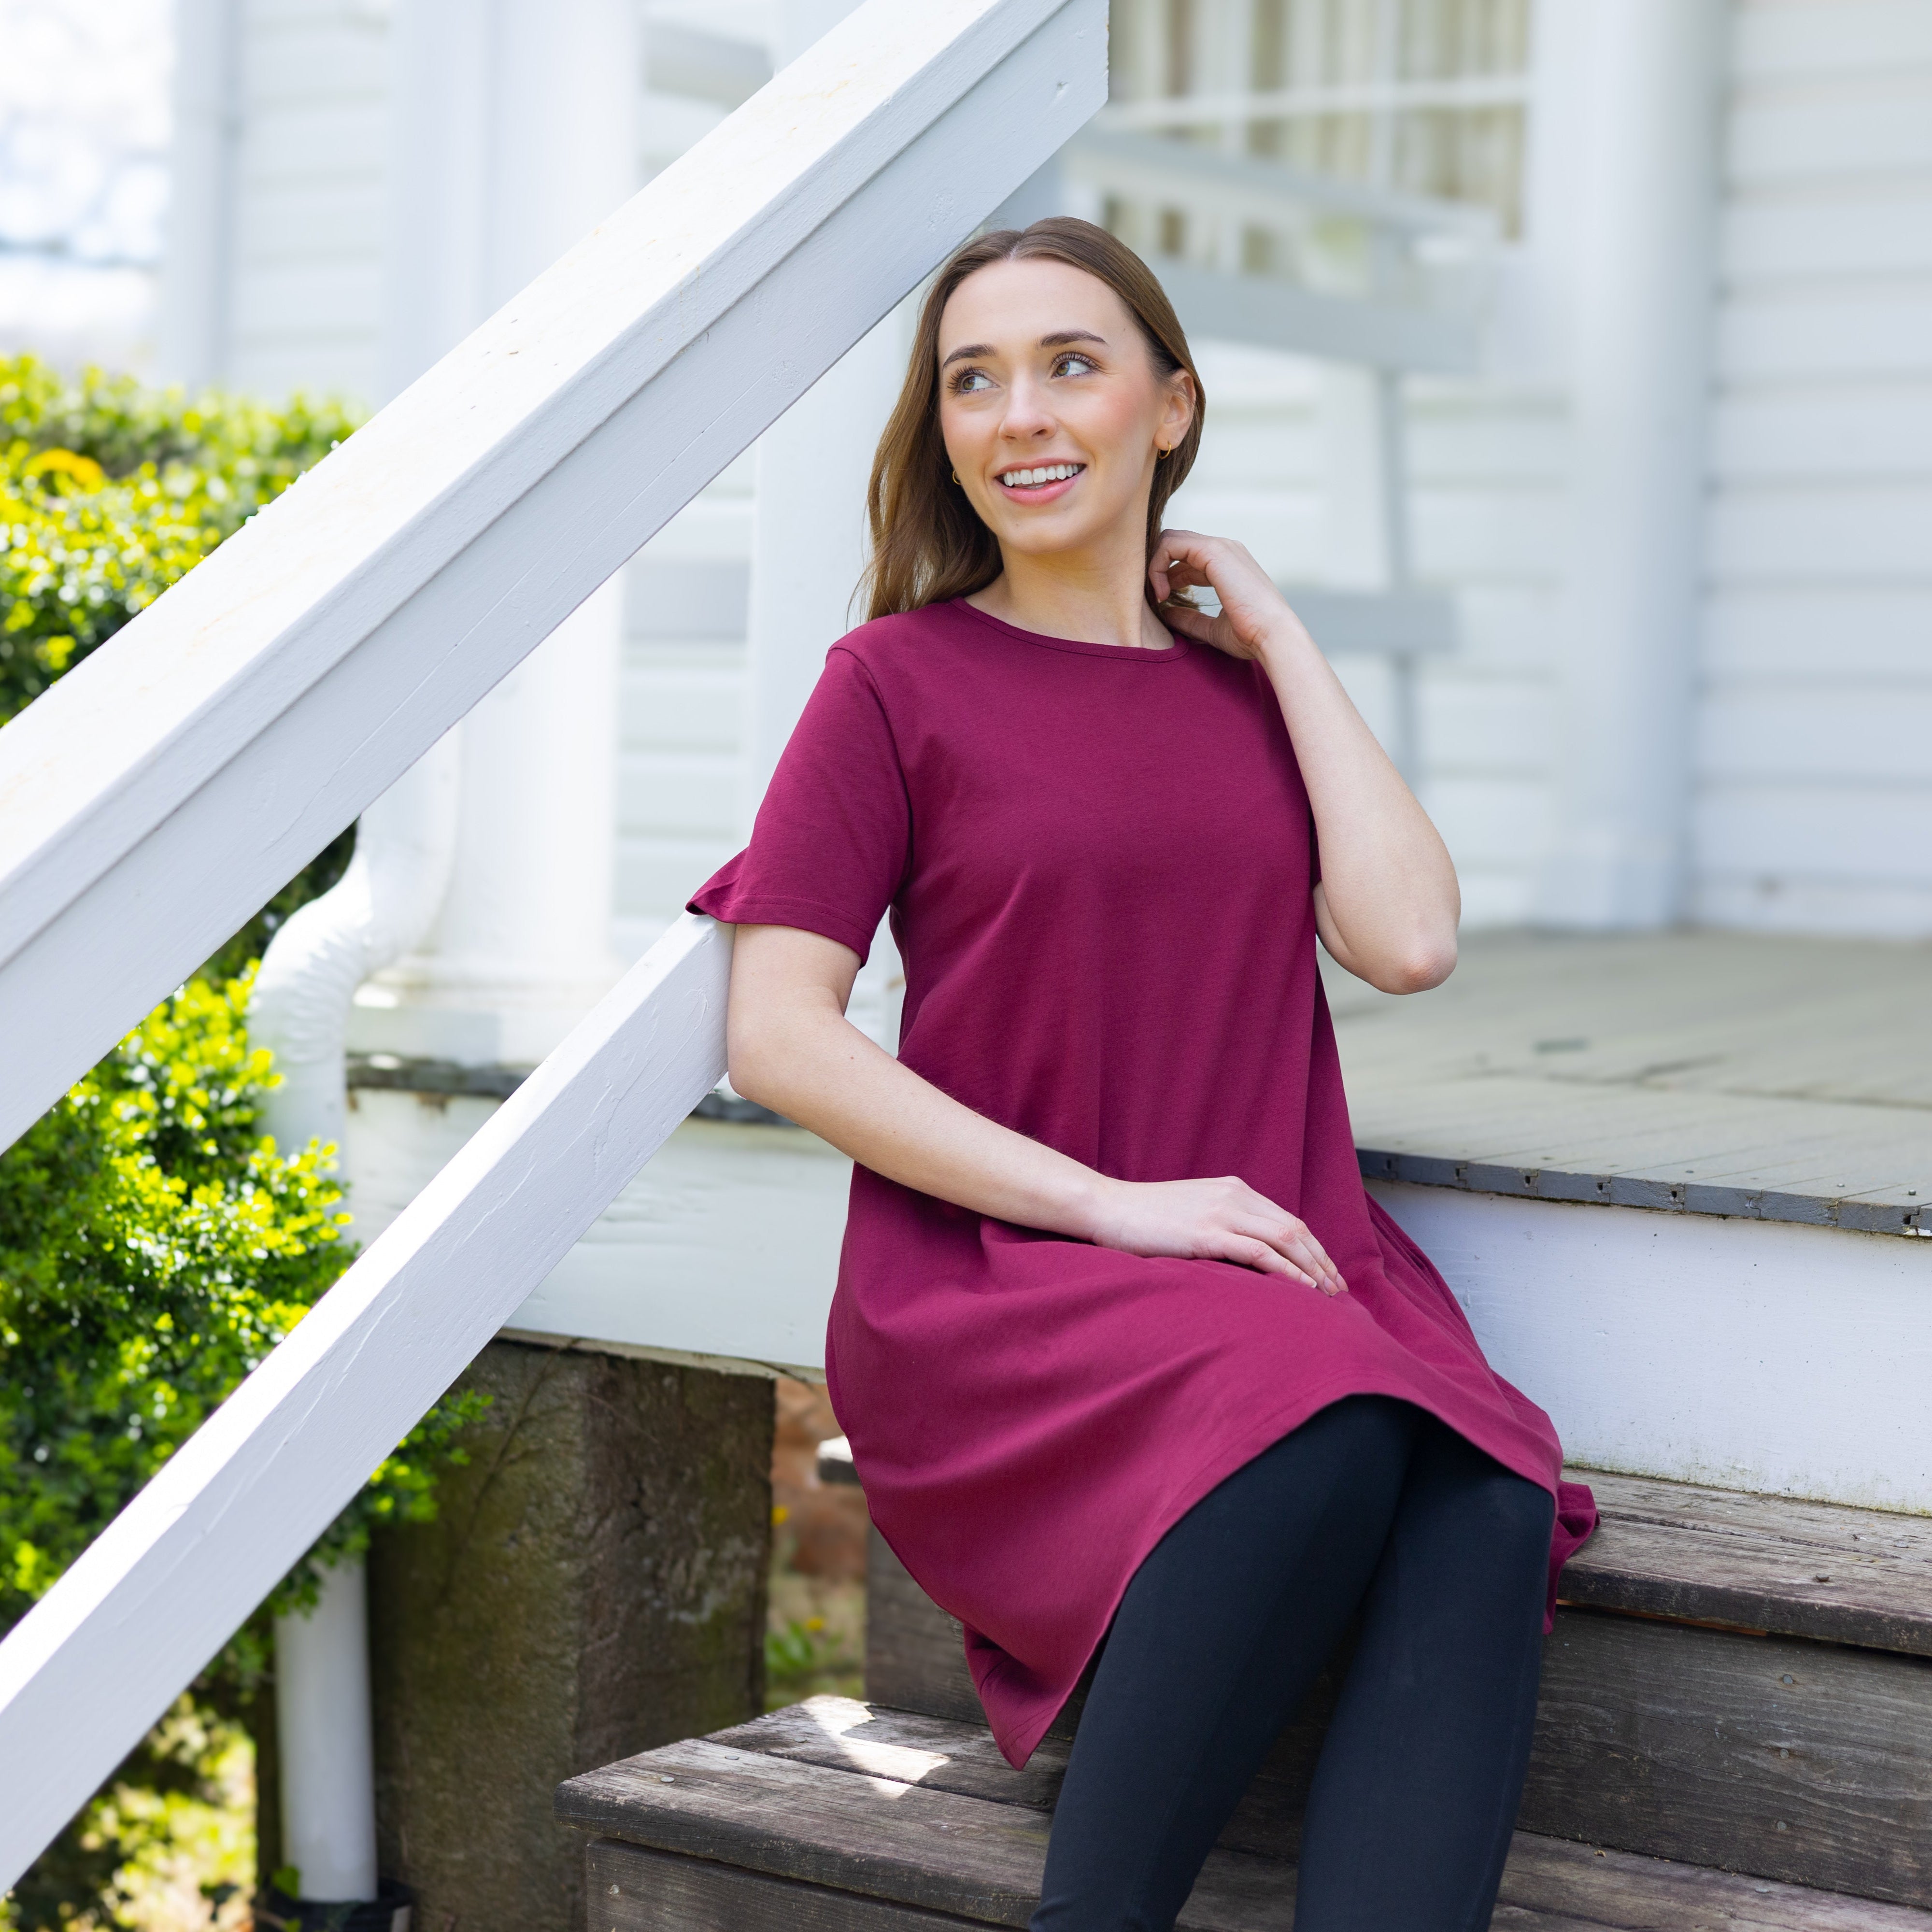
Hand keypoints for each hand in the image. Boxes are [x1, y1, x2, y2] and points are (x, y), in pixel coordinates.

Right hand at [1083, 1175, 1347, 1294]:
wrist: (1107, 1207)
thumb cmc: (1144, 1217)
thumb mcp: (1193, 1212)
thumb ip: (1223, 1223)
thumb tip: (1249, 1254)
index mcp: (1234, 1189)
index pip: (1288, 1220)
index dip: (1314, 1249)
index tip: (1328, 1274)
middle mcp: (1234, 1196)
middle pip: (1295, 1229)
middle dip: (1322, 1261)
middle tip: (1339, 1290)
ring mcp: (1221, 1213)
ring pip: (1284, 1239)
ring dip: (1311, 1269)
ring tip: (1328, 1294)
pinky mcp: (1206, 1234)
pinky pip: (1259, 1253)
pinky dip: (1286, 1271)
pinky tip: (1301, 1289)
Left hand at [1148, 529, 1308, 663]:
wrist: (1272, 636)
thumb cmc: (1250, 636)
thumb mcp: (1211, 628)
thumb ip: (1189, 619)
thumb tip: (1166, 613)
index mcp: (1226, 565)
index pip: (1186, 557)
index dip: (1167, 575)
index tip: (1162, 602)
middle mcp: (1224, 550)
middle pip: (1176, 544)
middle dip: (1157, 567)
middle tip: (1155, 597)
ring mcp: (1220, 547)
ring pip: (1170, 539)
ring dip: (1155, 566)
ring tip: (1158, 596)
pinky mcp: (1213, 550)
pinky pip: (1170, 544)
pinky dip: (1157, 565)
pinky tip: (1161, 592)